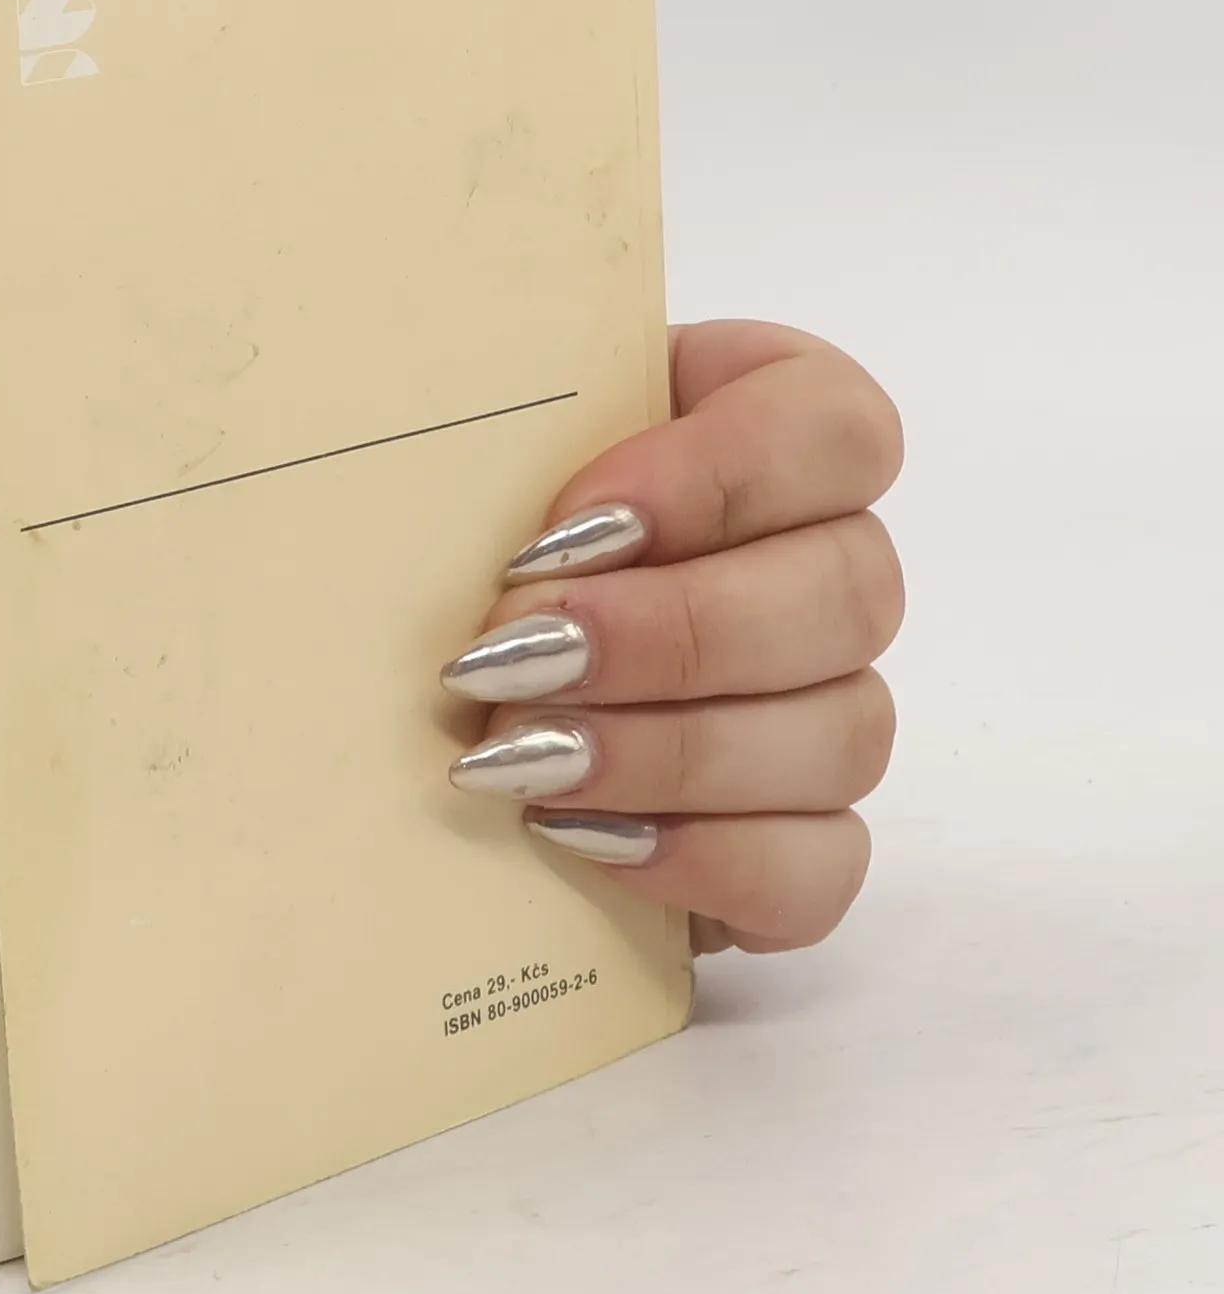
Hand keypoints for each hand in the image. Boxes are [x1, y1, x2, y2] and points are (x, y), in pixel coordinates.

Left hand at [439, 321, 903, 954]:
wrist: (444, 659)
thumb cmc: (457, 526)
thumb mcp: (473, 450)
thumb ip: (502, 436)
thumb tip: (479, 485)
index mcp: (772, 427)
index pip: (832, 427)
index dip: (719, 475)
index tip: (565, 529)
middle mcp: (830, 564)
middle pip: (850, 592)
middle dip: (671, 634)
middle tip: (517, 656)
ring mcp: (832, 706)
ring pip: (842, 733)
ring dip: (669, 752)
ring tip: (520, 757)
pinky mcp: (802, 836)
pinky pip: (818, 867)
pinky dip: (704, 859)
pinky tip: (581, 836)